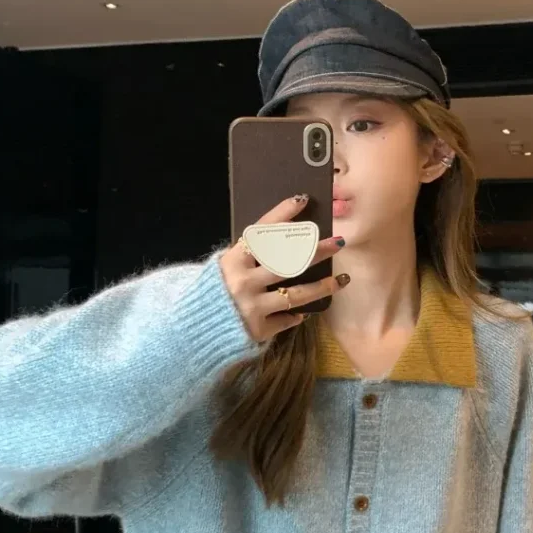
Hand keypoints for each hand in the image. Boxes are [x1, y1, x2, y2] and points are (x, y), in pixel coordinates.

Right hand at [219, 195, 346, 341]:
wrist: (192, 332)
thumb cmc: (210, 294)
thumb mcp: (222, 269)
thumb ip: (246, 258)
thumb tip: (279, 240)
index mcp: (233, 260)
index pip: (262, 231)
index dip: (282, 214)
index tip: (302, 200)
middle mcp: (244, 281)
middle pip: (288, 261)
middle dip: (316, 250)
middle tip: (338, 242)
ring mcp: (252, 306)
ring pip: (297, 294)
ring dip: (322, 286)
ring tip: (341, 280)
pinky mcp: (259, 329)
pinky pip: (287, 319)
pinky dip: (296, 315)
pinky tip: (304, 312)